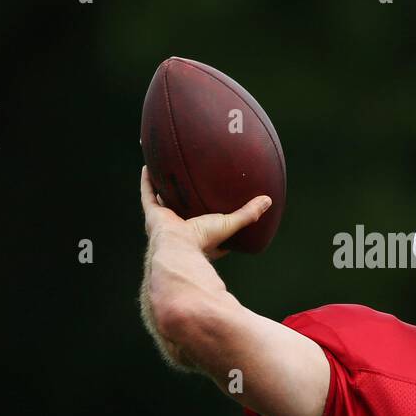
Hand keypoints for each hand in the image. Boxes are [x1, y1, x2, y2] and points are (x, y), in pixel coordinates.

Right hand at [139, 166, 269, 342]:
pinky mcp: (153, 215)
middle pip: (183, 211)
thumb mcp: (229, 224)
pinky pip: (148, 195)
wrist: (177, 248)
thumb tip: (268, 201)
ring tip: (167, 174)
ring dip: (165, 190)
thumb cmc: (203, 242)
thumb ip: (248, 214)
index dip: (214, 217)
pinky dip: (147, 182)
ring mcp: (165, 222)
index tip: (220, 206)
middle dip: (186, 200)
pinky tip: (149, 167)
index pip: (209, 226)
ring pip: (164, 202)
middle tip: (190, 185)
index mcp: (199, 237)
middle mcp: (180, 229)